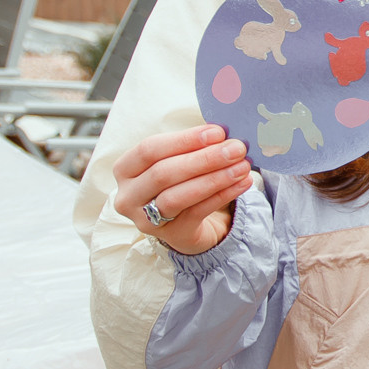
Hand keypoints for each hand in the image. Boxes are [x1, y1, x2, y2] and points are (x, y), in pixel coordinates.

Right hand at [113, 125, 256, 255]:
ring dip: (214, 178)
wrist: (187, 223)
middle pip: (163, 173)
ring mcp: (146, 220)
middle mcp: (128, 196)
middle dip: (204, 159)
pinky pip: (198, 212)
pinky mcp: (172, 235)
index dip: (184, 140)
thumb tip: (222, 135)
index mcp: (125, 169)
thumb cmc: (180, 181)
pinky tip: (242, 183)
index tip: (217, 132)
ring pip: (178, 196)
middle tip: (235, 149)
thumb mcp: (179, 161)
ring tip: (242, 166)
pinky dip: (223, 195)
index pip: (149, 150)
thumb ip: (193, 146)